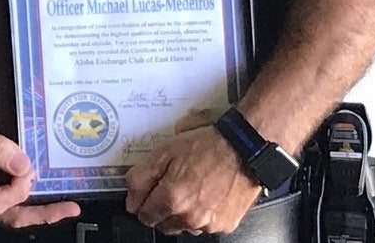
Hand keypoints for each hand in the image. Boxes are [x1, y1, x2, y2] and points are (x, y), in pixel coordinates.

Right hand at [0, 108, 81, 228]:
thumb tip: (23, 166)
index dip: (16, 189)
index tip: (26, 168)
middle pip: (10, 217)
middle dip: (42, 214)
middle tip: (67, 208)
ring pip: (13, 214)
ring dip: (40, 212)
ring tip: (65, 207)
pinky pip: (12, 205)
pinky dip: (31, 203)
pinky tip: (47, 198)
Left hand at [125, 127, 261, 233]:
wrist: (243, 150)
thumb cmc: (206, 147)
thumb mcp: (163, 153)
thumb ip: (141, 178)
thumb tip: (131, 201)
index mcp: (172, 199)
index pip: (144, 216)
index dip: (142, 202)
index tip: (149, 192)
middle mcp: (190, 217)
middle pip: (163, 225)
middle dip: (161, 210)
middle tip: (171, 187)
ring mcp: (209, 225)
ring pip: (183, 227)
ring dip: (182, 214)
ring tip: (192, 189)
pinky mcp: (225, 225)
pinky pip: (204, 227)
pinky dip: (202, 215)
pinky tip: (207, 195)